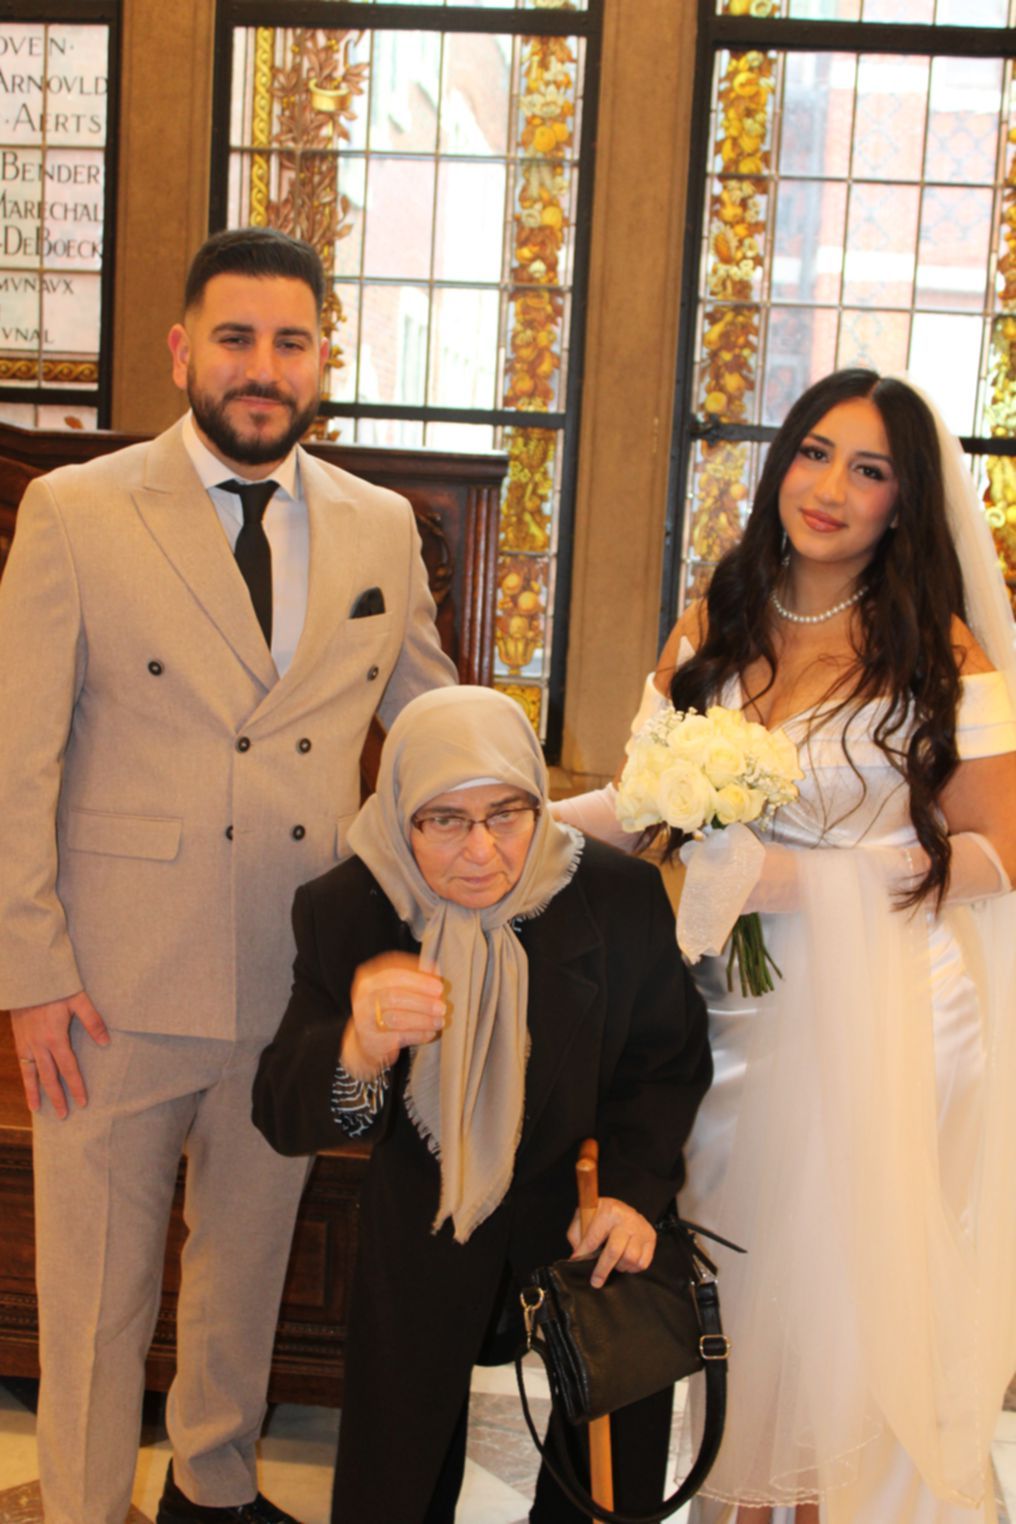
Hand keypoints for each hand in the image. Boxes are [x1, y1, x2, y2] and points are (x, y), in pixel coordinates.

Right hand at [10, 991, 109, 1116]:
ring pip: (32, 1075)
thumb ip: (93, 1020)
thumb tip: (106, 1042)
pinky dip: (25, 1080)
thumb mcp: (78, 999)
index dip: (76, 1086)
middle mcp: (40, 1045)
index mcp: (56, 1037)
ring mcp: (27, 1044)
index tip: (83, 1102)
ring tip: (39, 1111)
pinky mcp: (19, 1041)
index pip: (69, 1068)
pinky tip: (28, 1090)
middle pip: (50, 1077)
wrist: (29, 979)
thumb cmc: (56, 987)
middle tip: (64, 1115)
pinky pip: (22, 1065)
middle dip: (57, 1097)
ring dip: (37, 1093)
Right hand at [342, 951, 445, 1079]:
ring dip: (422, 1020)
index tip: (439, 985)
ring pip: (396, 1018)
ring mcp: (364, 1021)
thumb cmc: (385, 1011)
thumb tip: (435, 971)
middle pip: (394, 996)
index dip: (418, 980)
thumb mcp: (394, 991)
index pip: (393, 974)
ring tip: (439, 1021)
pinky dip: (418, 1035)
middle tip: (442, 1007)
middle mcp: (363, 998)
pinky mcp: (370, 1041)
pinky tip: (430, 1033)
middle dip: (422, 1001)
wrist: (365, 1042)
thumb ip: (413, 980)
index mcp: (369, 979)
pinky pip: (398, 1037)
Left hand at [566, 1196, 656, 1288]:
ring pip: (631, 1259)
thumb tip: (578, 1258)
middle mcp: (626, 1218)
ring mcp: (641, 1228)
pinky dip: (633, 1267)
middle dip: (602, 1269)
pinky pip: (643, 1263)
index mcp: (608, 1210)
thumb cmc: (601, 1216)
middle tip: (596, 1281)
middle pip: (614, 1251)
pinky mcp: (650, 1237)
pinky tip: (625, 1261)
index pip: (594, 1237)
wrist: (621, 1209)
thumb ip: (577, 1236)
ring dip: (620, 1266)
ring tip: (615, 1261)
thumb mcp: (584, 1217)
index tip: (577, 1262)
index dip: (583, 1253)